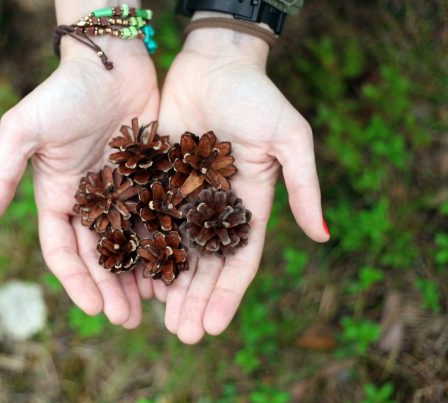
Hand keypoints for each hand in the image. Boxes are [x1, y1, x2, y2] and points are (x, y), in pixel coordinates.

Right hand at [0, 7, 158, 328]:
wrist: (110, 60)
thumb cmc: (62, 92)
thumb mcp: (23, 132)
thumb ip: (2, 177)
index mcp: (59, 196)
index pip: (63, 250)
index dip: (77, 282)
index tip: (95, 310)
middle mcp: (90, 200)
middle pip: (100, 256)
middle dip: (111, 289)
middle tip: (129, 320)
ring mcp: (122, 192)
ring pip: (131, 243)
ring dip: (140, 276)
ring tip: (155, 306)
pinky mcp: (151, 179)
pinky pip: (158, 219)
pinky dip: (165, 245)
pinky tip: (177, 268)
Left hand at [158, 19, 329, 342]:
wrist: (215, 63)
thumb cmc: (257, 96)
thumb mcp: (290, 138)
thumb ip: (304, 186)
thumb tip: (323, 236)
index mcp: (248, 205)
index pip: (238, 260)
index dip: (227, 295)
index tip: (213, 327)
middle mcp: (215, 208)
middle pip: (203, 264)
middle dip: (194, 300)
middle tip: (181, 334)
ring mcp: (184, 196)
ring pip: (173, 248)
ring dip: (166, 283)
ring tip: (154, 316)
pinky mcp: (157, 180)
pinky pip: (147, 219)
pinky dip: (141, 246)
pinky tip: (131, 274)